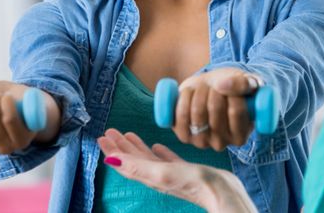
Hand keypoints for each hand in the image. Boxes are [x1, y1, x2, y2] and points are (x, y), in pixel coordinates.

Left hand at [97, 129, 256, 212]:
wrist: (221, 192)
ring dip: (137, 147)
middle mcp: (157, 176)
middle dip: (121, 146)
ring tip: (128, 134)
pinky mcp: (185, 172)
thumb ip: (136, 166)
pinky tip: (158, 146)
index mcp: (149, 176)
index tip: (102, 137)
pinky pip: (167, 160)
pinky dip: (159, 153)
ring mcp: (171, 175)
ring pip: (148, 159)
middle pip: (134, 160)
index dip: (113, 151)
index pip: (125, 163)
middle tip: (111, 131)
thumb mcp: (161, 172)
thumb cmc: (191, 183)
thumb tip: (110, 160)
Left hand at [174, 68, 261, 150]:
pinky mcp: (183, 134)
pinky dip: (184, 97)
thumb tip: (222, 85)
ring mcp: (201, 141)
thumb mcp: (246, 82)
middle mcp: (221, 144)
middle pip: (215, 108)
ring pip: (197, 111)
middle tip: (215, 85)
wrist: (209, 90)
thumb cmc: (231, 88)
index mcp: (240, 136)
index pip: (236, 110)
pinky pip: (180, 114)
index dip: (231, 91)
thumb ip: (243, 84)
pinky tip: (190, 92)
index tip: (230, 85)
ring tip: (203, 88)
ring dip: (199, 91)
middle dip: (214, 89)